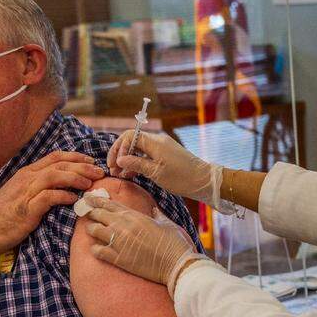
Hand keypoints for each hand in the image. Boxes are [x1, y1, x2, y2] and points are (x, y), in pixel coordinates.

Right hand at [0, 152, 104, 253]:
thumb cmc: (4, 215)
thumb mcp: (23, 195)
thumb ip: (40, 188)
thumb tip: (63, 188)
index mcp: (27, 173)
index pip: (55, 157)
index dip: (75, 157)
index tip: (91, 160)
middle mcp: (27, 178)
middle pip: (59, 164)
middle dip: (82, 165)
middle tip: (99, 171)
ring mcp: (26, 192)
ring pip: (54, 176)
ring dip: (75, 177)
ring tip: (90, 183)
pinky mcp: (26, 208)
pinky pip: (48, 197)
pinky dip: (62, 196)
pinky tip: (74, 200)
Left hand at [83, 197, 203, 288]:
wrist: (177, 265)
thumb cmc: (175, 244)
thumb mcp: (167, 223)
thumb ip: (157, 214)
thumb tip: (153, 210)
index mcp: (135, 216)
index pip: (109, 204)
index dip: (96, 200)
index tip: (88, 198)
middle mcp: (123, 226)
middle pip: (97, 214)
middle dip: (92, 213)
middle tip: (88, 213)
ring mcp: (119, 243)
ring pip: (93, 230)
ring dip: (93, 230)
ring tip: (95, 232)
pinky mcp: (118, 259)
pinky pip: (97, 251)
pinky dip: (96, 249)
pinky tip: (99, 249)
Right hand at [108, 131, 222, 207]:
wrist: (204, 180)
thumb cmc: (181, 177)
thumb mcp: (156, 173)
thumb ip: (136, 164)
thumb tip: (120, 160)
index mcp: (155, 142)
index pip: (129, 136)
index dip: (118, 148)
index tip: (114, 164)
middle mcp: (157, 141)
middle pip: (132, 141)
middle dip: (120, 155)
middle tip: (113, 170)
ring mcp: (162, 147)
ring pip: (138, 149)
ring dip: (128, 160)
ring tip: (120, 175)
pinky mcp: (165, 155)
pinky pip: (146, 155)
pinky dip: (138, 163)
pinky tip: (131, 174)